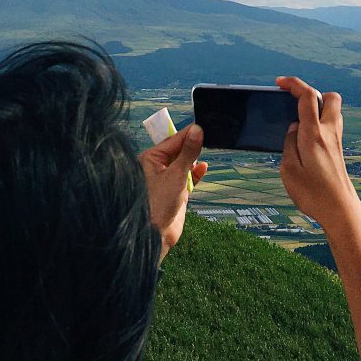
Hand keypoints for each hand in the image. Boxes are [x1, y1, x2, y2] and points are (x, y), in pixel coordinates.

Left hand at [139, 123, 207, 257]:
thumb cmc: (159, 203)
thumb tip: (198, 130)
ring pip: (183, 163)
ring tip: (208, 147)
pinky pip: (187, 177)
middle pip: (178, 150)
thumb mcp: (177, 174)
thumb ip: (188, 152)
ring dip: (194, 159)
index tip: (204, 125)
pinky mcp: (174, 191)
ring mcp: (166, 179)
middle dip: (192, 145)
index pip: (173, 140)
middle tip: (209, 135)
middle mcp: (157, 167)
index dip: (189, 133)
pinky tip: (204, 168)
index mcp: (151, 159)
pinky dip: (195, 173)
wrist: (156, 235)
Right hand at [276, 76, 360, 233]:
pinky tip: (306, 141)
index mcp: (314, 134)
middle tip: (293, 102)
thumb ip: (288, 144)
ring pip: (333, 112)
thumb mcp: (289, 170)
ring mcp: (336, 142)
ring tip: (297, 122)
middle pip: (330, 97)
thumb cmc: (314, 194)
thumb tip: (292, 128)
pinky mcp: (338, 152)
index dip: (293, 83)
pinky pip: (330, 128)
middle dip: (312, 93)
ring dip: (317, 109)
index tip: (279, 82)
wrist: (340, 211)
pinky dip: (319, 125)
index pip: (307, 96)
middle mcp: (329, 133)